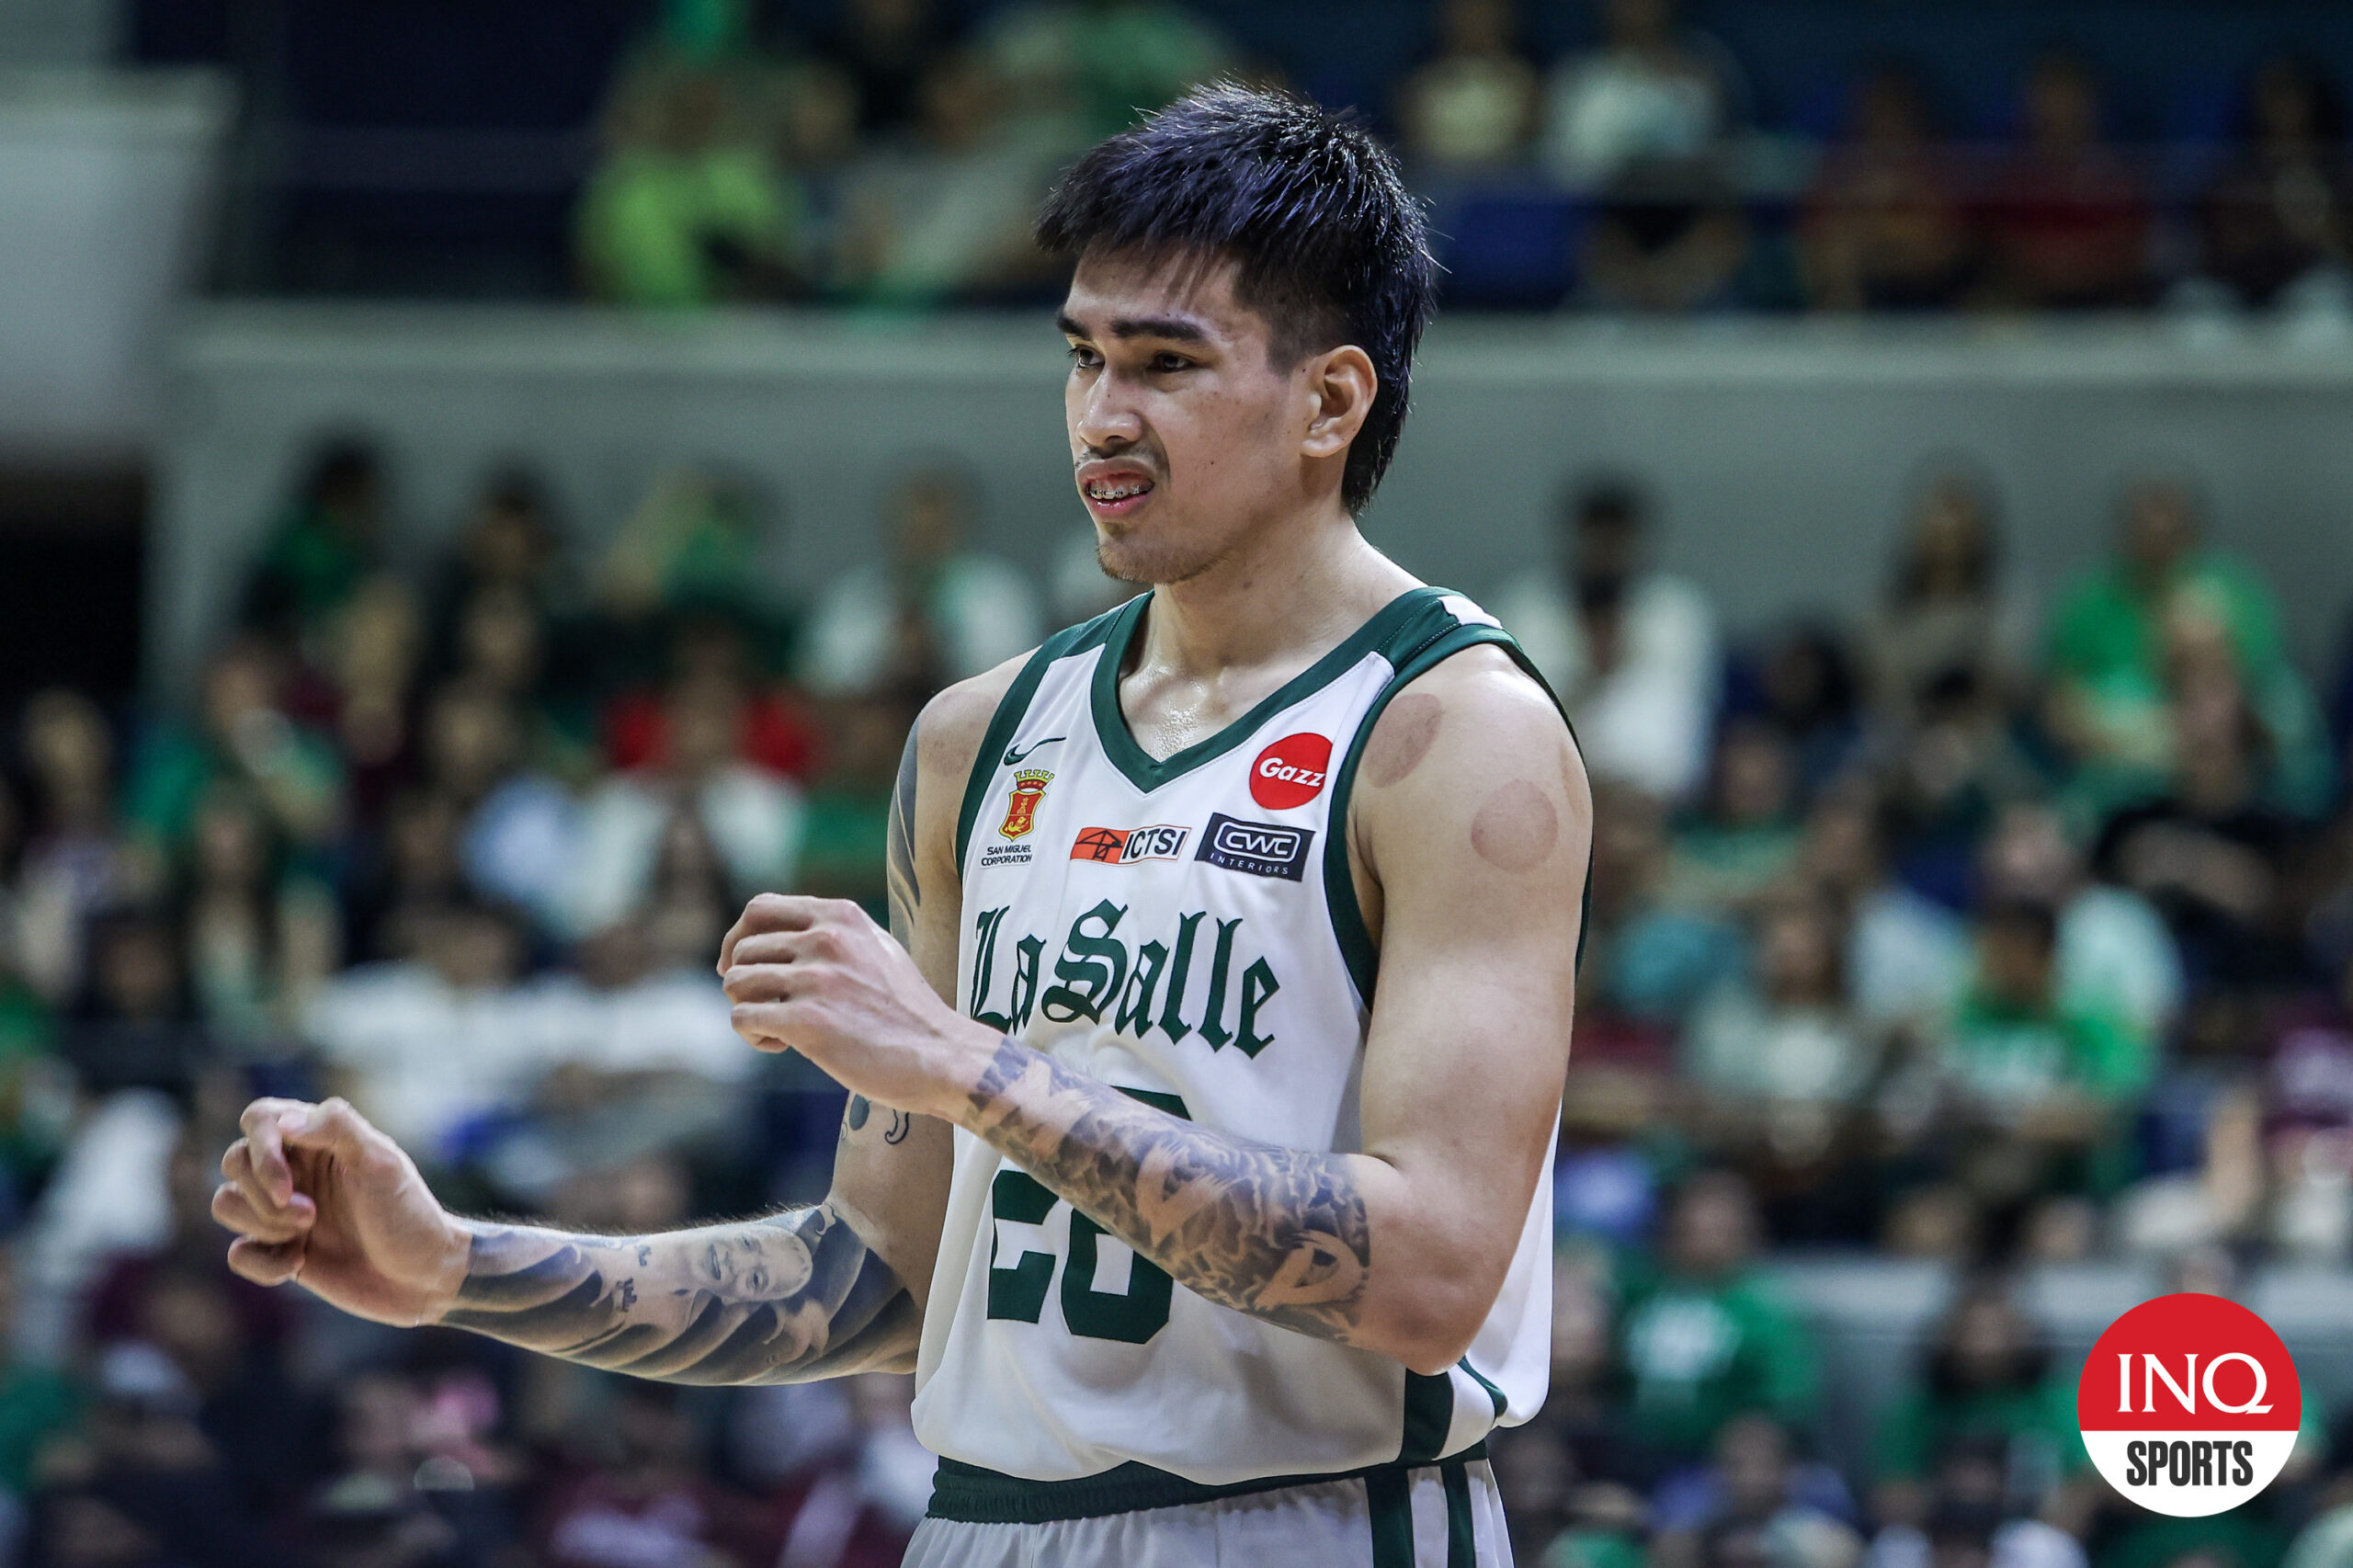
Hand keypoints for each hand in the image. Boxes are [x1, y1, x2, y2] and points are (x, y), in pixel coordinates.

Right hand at [213, 1098, 471, 1326]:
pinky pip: (237, 1253)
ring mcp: (284, 1211)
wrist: (423, 1277)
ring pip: (226, 1204)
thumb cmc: (408, 1214)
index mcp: (319, 1139)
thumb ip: (338, 1129)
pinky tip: (298, 1264)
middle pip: (234, 1162)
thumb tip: (283, 1120)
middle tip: (311, 1215)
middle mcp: (296, 1169)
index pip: (259, 1118)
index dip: (260, 1151)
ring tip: (305, 1237)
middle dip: (263, 1196)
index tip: (287, 1187)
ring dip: (261, 1225)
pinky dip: (261, 1263)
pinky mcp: (279, 1250)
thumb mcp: (382, 1164)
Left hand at [719, 894, 994, 1120]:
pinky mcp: (806, 1021)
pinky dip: (752, 1035)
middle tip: (764, 1007)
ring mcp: (816, 978)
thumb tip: (778, 939)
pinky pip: (743, 1017)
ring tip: (776, 1028)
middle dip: (743, 981)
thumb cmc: (907, 1012)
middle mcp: (826, 939)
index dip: (739, 937)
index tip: (741, 964)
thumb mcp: (876, 949)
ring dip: (746, 1008)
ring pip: (735, 982)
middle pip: (742, 949)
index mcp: (841, 916)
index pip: (760, 909)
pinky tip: (781, 1045)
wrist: (941, 1056)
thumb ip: (833, 935)